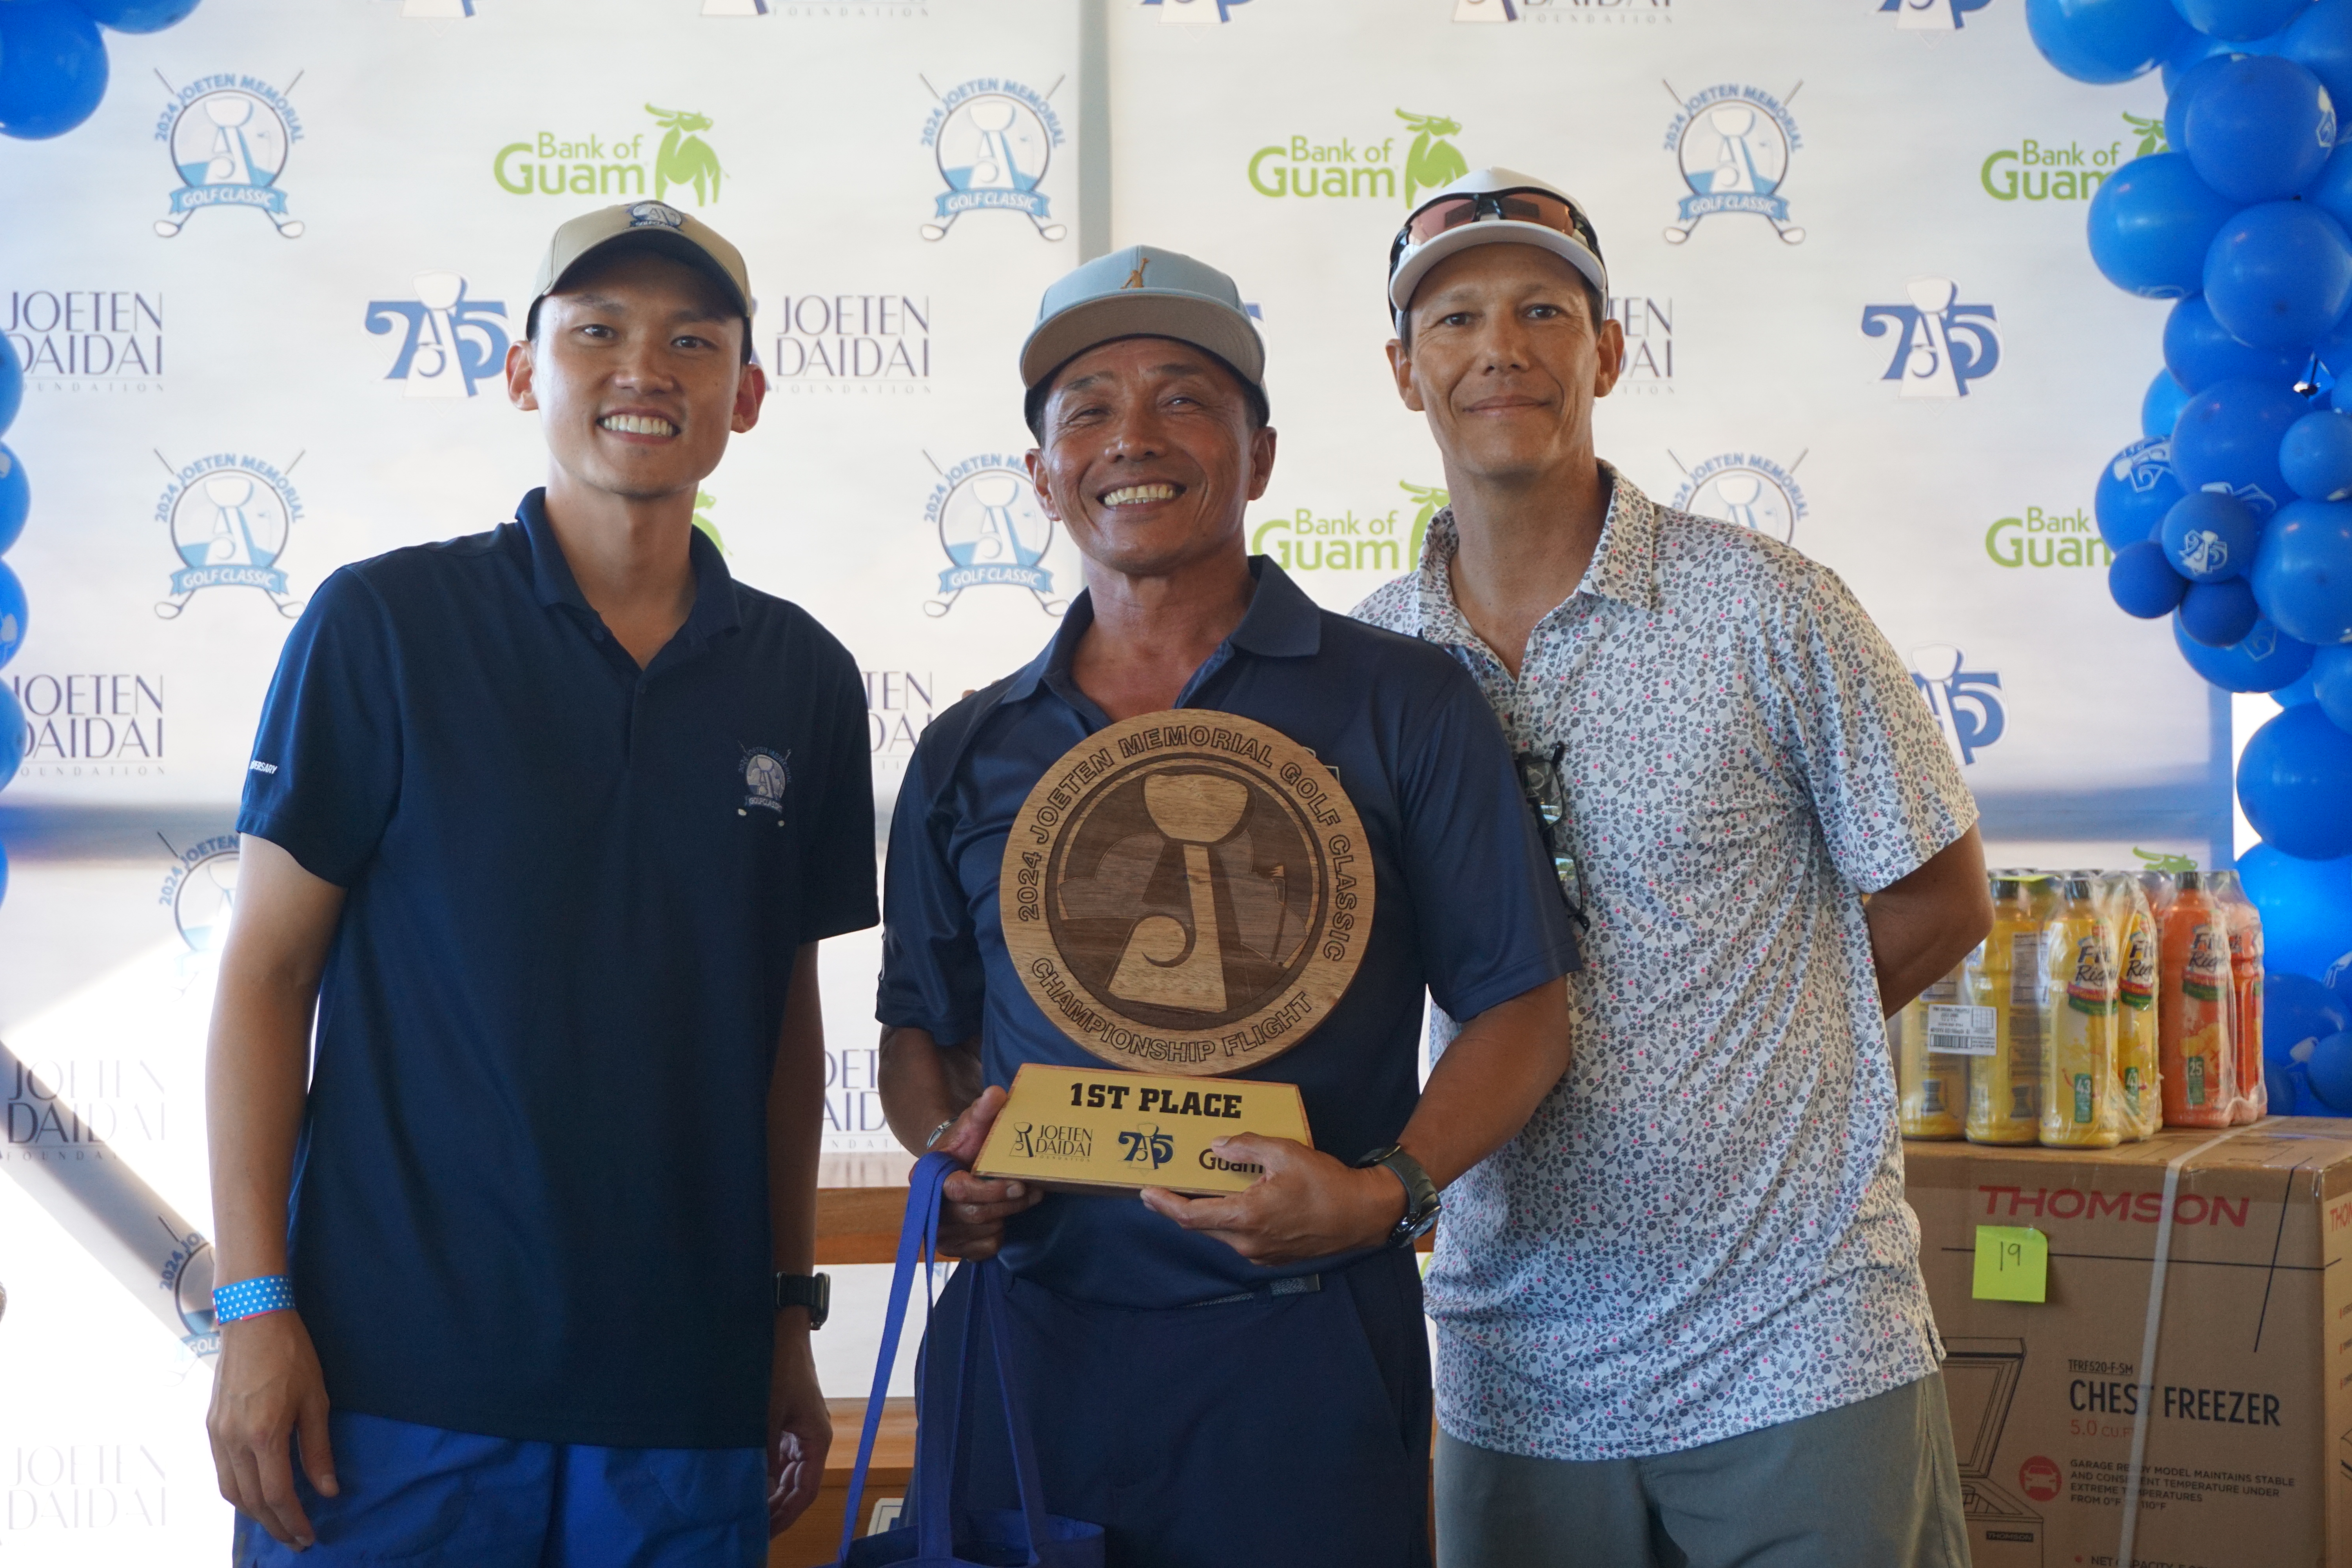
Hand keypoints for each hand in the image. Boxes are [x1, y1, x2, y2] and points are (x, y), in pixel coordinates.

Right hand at [206, 1311, 337, 1549]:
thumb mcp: (316, 1400)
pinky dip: (238, 1492)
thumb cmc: (292, 1355)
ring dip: (255, 1513)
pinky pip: (221, 1472)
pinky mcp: (211, 1426)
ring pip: (231, 1491)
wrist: (253, 1321)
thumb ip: (319, 1449)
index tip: (309, 1536)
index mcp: (264, 1435)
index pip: (278, 1494)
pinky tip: (255, 1494)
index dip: (294, 1520)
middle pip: (252, 1500)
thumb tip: (327, 1490)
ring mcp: (218, 1434)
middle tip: (296, 1540)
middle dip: (275, 1525)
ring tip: (279, 1523)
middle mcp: (234, 1440)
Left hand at [765, 1318, 830, 1536]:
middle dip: (777, 1509)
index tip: (766, 1532)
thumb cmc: (778, 1369)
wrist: (781, 1331)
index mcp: (817, 1440)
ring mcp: (800, 1432)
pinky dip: (767, 1474)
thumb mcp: (768, 1414)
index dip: (787, 1515)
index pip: (806, 1491)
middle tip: (751, 1528)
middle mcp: (812, 1440)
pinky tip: (749, 1484)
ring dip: (772, 1493)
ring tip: (748, 1512)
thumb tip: (757, 1488)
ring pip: (788, 1474)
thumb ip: (765, 1452)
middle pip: (798, 1487)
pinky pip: (780, 1458)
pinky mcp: (788, 1424)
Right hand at [931, 1086, 1044, 1259]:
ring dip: (1008, 1215)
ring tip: (1024, 1198)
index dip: (991, 1190)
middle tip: (1035, 1190)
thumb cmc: (964, 1145)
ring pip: (983, 1231)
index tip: (1019, 1183)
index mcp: (926, 1178)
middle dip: (1009, 1203)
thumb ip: (983, 1111)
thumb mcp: (972, 1125)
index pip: (959, 1190)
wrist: (953, 1167)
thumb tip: (996, 1094)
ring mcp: (939, 1232)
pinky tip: (1002, 1216)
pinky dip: (998, 1235)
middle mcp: (927, 1209)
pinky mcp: (953, 1248)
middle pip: (975, 1214)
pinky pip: (985, 1249)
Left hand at [1139, 1136, 1404, 1265]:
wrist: (1362, 1215)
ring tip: (1199, 1187)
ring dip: (1205, 1212)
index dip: (1164, 1204)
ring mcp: (1260, 1253)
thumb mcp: (1284, 1152)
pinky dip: (1228, 1219)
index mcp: (1246, 1217)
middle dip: (1178, 1207)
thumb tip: (1216, 1147)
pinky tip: (1233, 1199)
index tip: (1145, 1192)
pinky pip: (1239, 1237)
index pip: (1190, 1216)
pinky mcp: (1272, 1256)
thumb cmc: (1326, 1183)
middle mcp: (1247, 1242)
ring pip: (1220, 1232)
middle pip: (1200, 1225)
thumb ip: (1246, 1146)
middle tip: (1163, 1186)